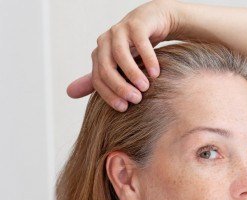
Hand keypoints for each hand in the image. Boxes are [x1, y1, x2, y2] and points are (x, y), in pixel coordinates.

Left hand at [66, 0, 181, 110]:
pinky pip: (140, 42)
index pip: (97, 78)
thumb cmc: (135, 47)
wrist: (152, 21)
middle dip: (120, 86)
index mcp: (99, 54)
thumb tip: (69, 94)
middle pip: (106, 67)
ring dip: (132, 73)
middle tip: (136, 99)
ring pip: (120, 54)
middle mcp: (105, 41)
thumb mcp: (118, 65)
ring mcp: (120, 31)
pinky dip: (148, 59)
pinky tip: (155, 73)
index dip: (109, 94)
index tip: (124, 108)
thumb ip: (98, 79)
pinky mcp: (137, 24)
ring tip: (146, 88)